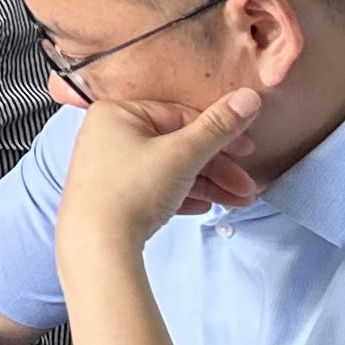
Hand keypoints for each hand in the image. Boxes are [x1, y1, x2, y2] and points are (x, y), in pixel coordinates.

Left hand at [59, 83, 264, 249]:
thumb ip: (218, 127)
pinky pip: (154, 189)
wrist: (97, 247)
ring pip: (169, 170)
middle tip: (245, 187)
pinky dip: (181, 197)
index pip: (179, 115)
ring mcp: (109, 167)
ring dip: (207, 185)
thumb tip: (248, 97)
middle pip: (176, 145)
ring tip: (237, 202)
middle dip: (217, 168)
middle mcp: (108, 135)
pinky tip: (203, 207)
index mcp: (117, 113)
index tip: (248, 149)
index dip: (219, 133)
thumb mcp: (182, 154)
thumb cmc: (130, 192)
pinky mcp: (113, 196)